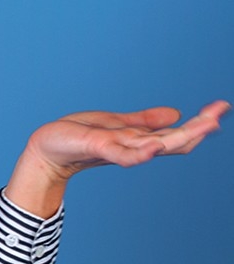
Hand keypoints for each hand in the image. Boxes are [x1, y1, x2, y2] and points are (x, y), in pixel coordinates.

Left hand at [6, 101, 228, 217]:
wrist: (47, 150)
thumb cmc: (78, 138)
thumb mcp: (116, 124)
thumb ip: (144, 122)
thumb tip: (176, 114)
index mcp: (138, 140)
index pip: (175, 133)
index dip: (199, 123)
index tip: (220, 108)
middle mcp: (132, 147)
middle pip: (172, 142)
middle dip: (197, 129)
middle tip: (219, 115)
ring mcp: (117, 150)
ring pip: (154, 147)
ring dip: (179, 137)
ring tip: (204, 126)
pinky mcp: (98, 149)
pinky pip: (123, 154)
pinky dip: (139, 153)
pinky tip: (154, 147)